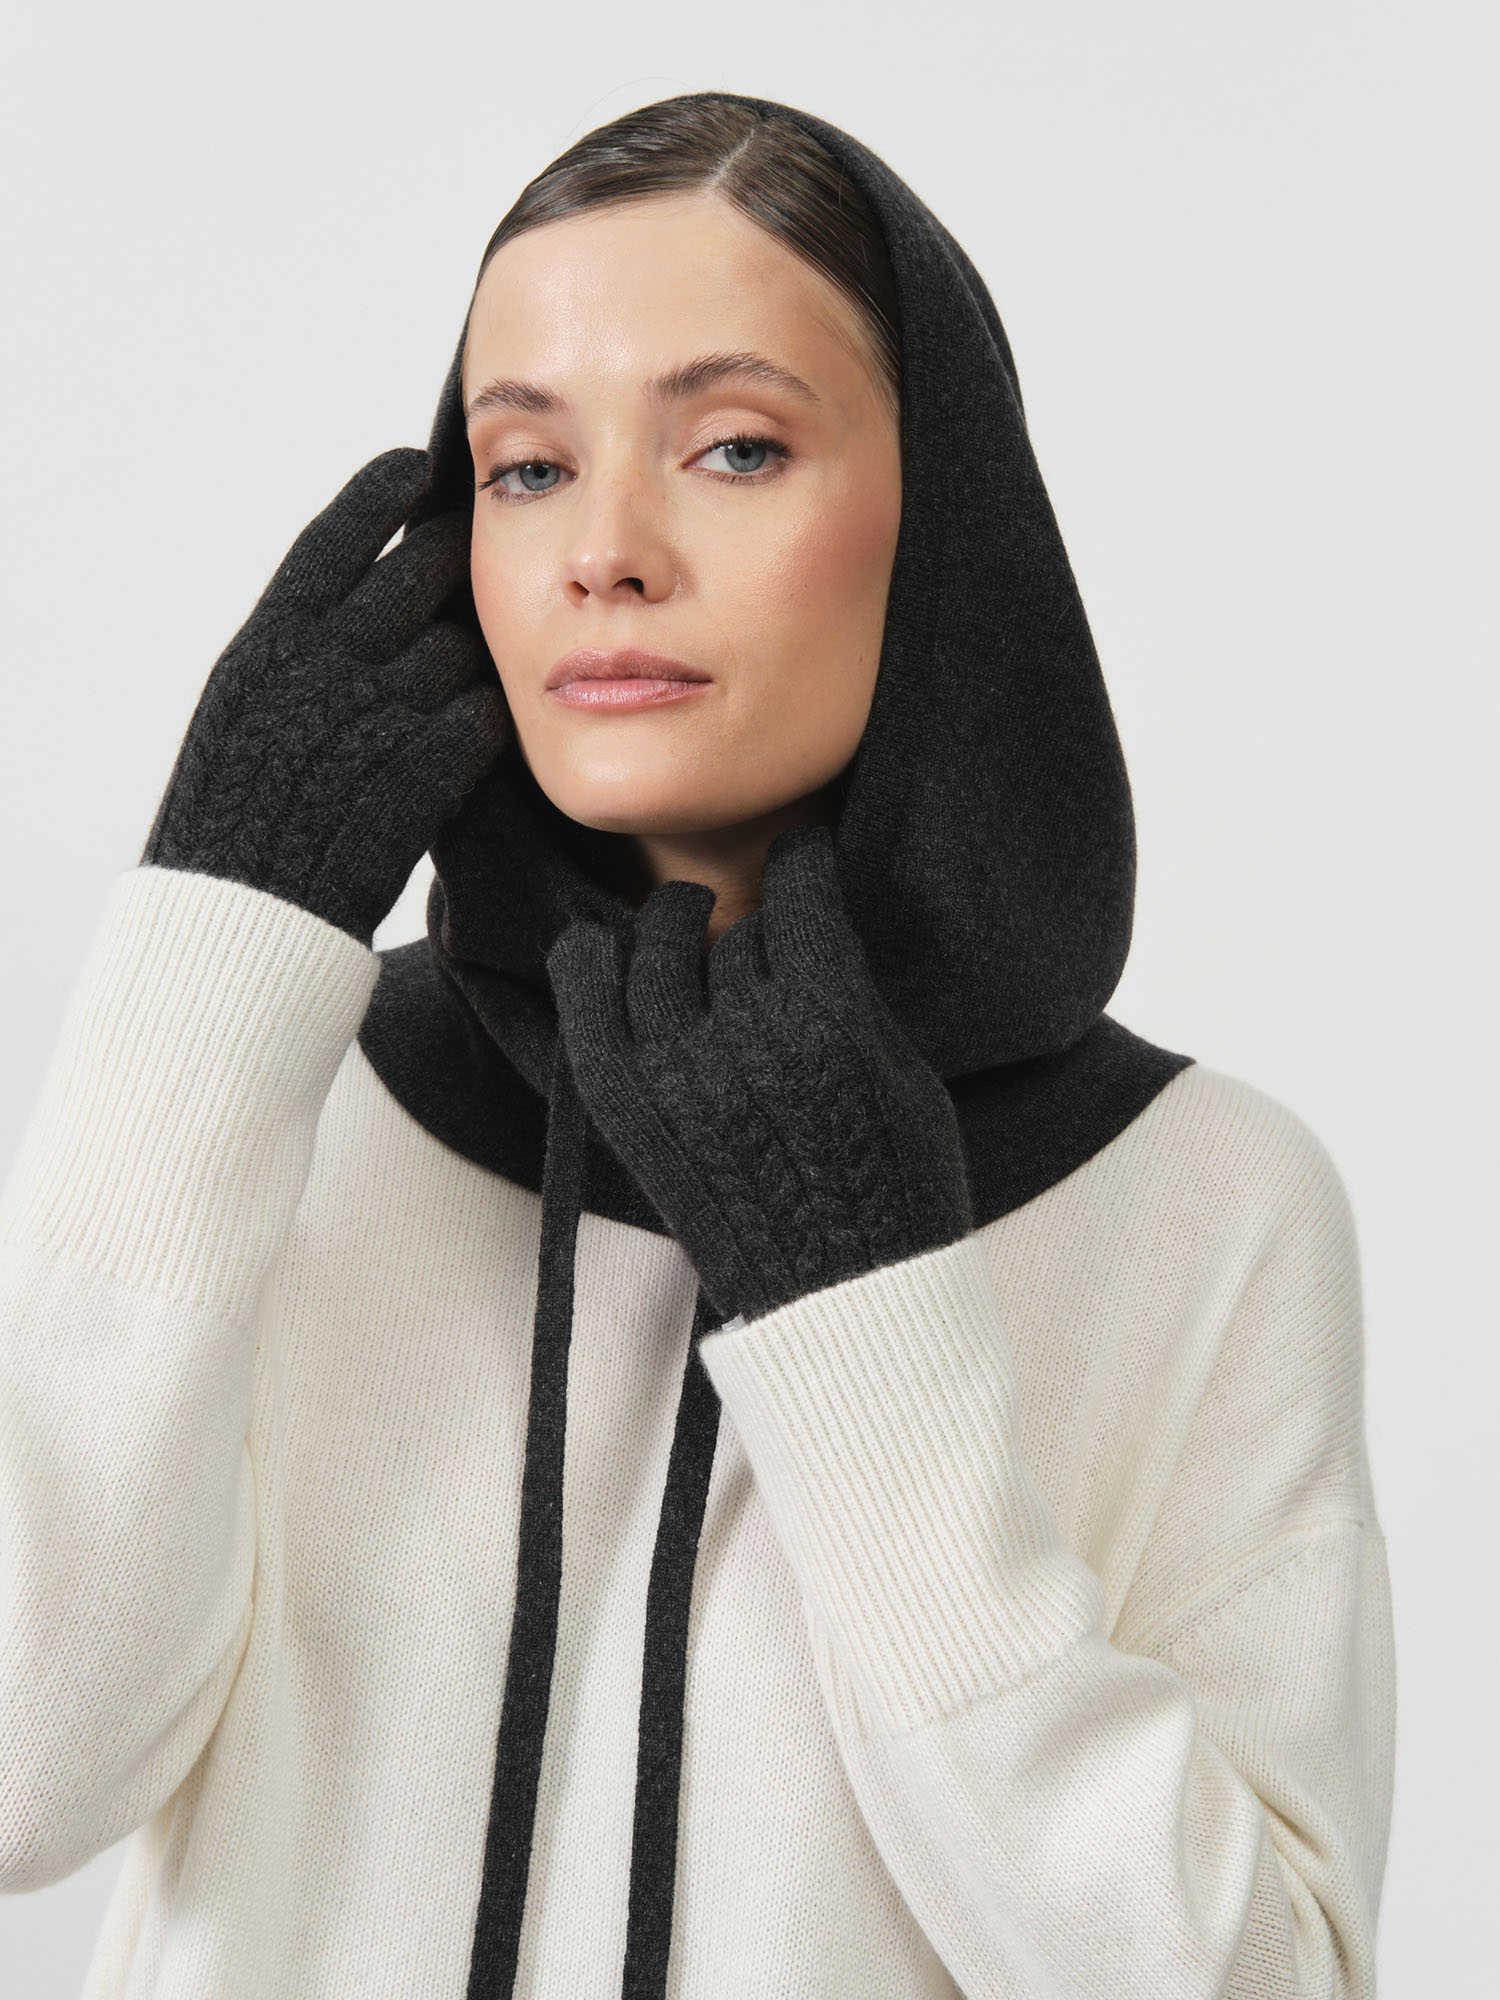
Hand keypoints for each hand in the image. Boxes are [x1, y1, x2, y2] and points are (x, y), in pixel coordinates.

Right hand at [141, 447, 510, 945]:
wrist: (244, 919)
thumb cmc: (238, 818)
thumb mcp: (242, 711)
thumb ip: (299, 647)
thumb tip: (358, 590)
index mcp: (265, 645)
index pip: (334, 542)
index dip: (379, 497)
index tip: (417, 465)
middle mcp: (319, 671)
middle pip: (417, 579)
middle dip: (450, 566)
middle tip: (469, 559)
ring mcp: (373, 723)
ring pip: (460, 652)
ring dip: (474, 657)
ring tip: (464, 677)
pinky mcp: (421, 780)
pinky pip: (479, 722)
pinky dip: (484, 721)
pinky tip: (480, 730)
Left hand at [546, 823, 972, 1322]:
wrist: (837, 1294)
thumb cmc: (890, 1186)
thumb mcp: (903, 1069)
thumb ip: (852, 987)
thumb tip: (809, 919)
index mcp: (829, 1017)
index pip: (800, 890)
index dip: (805, 865)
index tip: (805, 862)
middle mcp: (743, 1036)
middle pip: (734, 926)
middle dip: (751, 919)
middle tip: (756, 928)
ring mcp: (672, 1070)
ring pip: (656, 947)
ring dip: (673, 928)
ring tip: (686, 930)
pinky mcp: (624, 1103)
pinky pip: (586, 996)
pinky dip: (591, 961)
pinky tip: (610, 950)